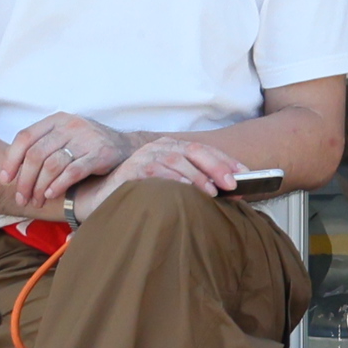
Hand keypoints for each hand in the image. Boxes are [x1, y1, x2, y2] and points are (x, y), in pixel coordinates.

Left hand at [0, 112, 120, 207]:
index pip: (25, 137)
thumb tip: (11, 171)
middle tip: (22, 198)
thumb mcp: (64, 138)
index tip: (5, 179)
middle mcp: (70, 125)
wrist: (128, 148)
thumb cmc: (87, 147)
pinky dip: (58, 185)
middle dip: (24, 180)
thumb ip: (42, 147)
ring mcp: (87, 138)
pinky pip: (73, 171)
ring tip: (36, 201)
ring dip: (39, 187)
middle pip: (36, 154)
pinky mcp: (101, 154)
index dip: (11, 160)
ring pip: (52, 165)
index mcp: (57, 120)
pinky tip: (51, 194)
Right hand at [105, 136, 257, 201]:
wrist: (102, 200)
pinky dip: (173, 180)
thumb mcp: (172, 186)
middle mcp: (159, 147)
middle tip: (233, 183)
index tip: (245, 174)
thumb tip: (229, 192)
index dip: (226, 160)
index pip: (204, 150)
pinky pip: (156, 171)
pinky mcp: (131, 169)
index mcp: (172, 148)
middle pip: (194, 151)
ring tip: (212, 192)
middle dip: (217, 166)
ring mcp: (144, 156)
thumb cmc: (141, 195)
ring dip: (197, 176)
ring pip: (177, 161)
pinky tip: (186, 190)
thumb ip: (195, 184)